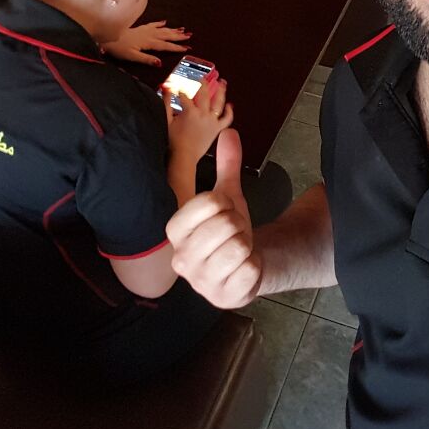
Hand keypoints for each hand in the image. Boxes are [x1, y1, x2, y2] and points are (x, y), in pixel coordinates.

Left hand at [101, 21, 189, 65]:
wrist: (107, 36)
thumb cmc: (118, 48)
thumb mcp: (132, 57)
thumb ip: (146, 59)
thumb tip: (160, 63)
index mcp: (148, 43)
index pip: (166, 46)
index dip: (177, 47)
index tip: (187, 48)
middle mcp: (148, 35)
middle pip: (167, 35)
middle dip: (178, 36)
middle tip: (190, 36)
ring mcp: (144, 30)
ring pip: (162, 29)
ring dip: (173, 30)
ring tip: (183, 29)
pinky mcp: (140, 28)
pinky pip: (153, 24)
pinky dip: (160, 23)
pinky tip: (164, 22)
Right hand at [165, 78, 232, 164]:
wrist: (184, 157)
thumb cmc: (174, 141)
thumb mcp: (167, 120)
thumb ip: (166, 102)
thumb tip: (166, 88)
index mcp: (190, 111)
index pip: (185, 95)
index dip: (180, 90)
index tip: (178, 88)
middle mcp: (203, 113)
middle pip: (204, 93)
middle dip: (203, 84)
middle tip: (202, 78)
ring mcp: (212, 121)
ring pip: (219, 102)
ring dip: (221, 92)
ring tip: (222, 83)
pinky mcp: (217, 129)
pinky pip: (227, 119)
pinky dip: (229, 111)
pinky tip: (229, 105)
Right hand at [167, 129, 261, 307]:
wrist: (244, 266)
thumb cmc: (229, 230)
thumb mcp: (228, 197)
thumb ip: (227, 165)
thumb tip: (229, 131)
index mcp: (175, 230)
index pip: (208, 202)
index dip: (225, 202)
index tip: (223, 212)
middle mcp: (180, 258)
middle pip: (225, 224)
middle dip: (238, 224)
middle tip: (233, 233)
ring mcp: (199, 281)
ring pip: (238, 246)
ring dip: (246, 244)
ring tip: (237, 250)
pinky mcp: (222, 297)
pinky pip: (249, 269)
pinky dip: (254, 265)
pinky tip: (243, 268)